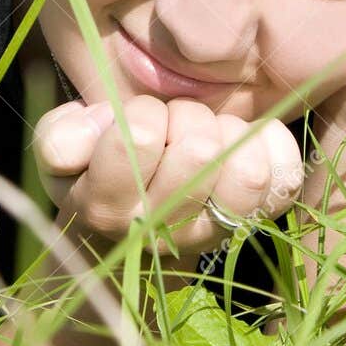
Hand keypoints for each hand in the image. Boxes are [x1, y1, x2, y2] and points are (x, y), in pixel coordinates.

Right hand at [32, 93, 305, 256]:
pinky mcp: (256, 221)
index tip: (139, 121)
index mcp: (107, 208)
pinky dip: (272, 146)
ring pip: (247, 172)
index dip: (141, 113)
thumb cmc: (96, 169)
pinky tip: (246, 138)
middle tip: (174, 124)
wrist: (135, 228)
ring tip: (208, 132)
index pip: (137, 138)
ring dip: (228, 133)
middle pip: (199, 149)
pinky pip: (285, 179)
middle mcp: (164, 231)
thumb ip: (60, 136)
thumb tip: (85, 134)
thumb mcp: (62, 152)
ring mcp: (214, 231)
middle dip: (186, 118)